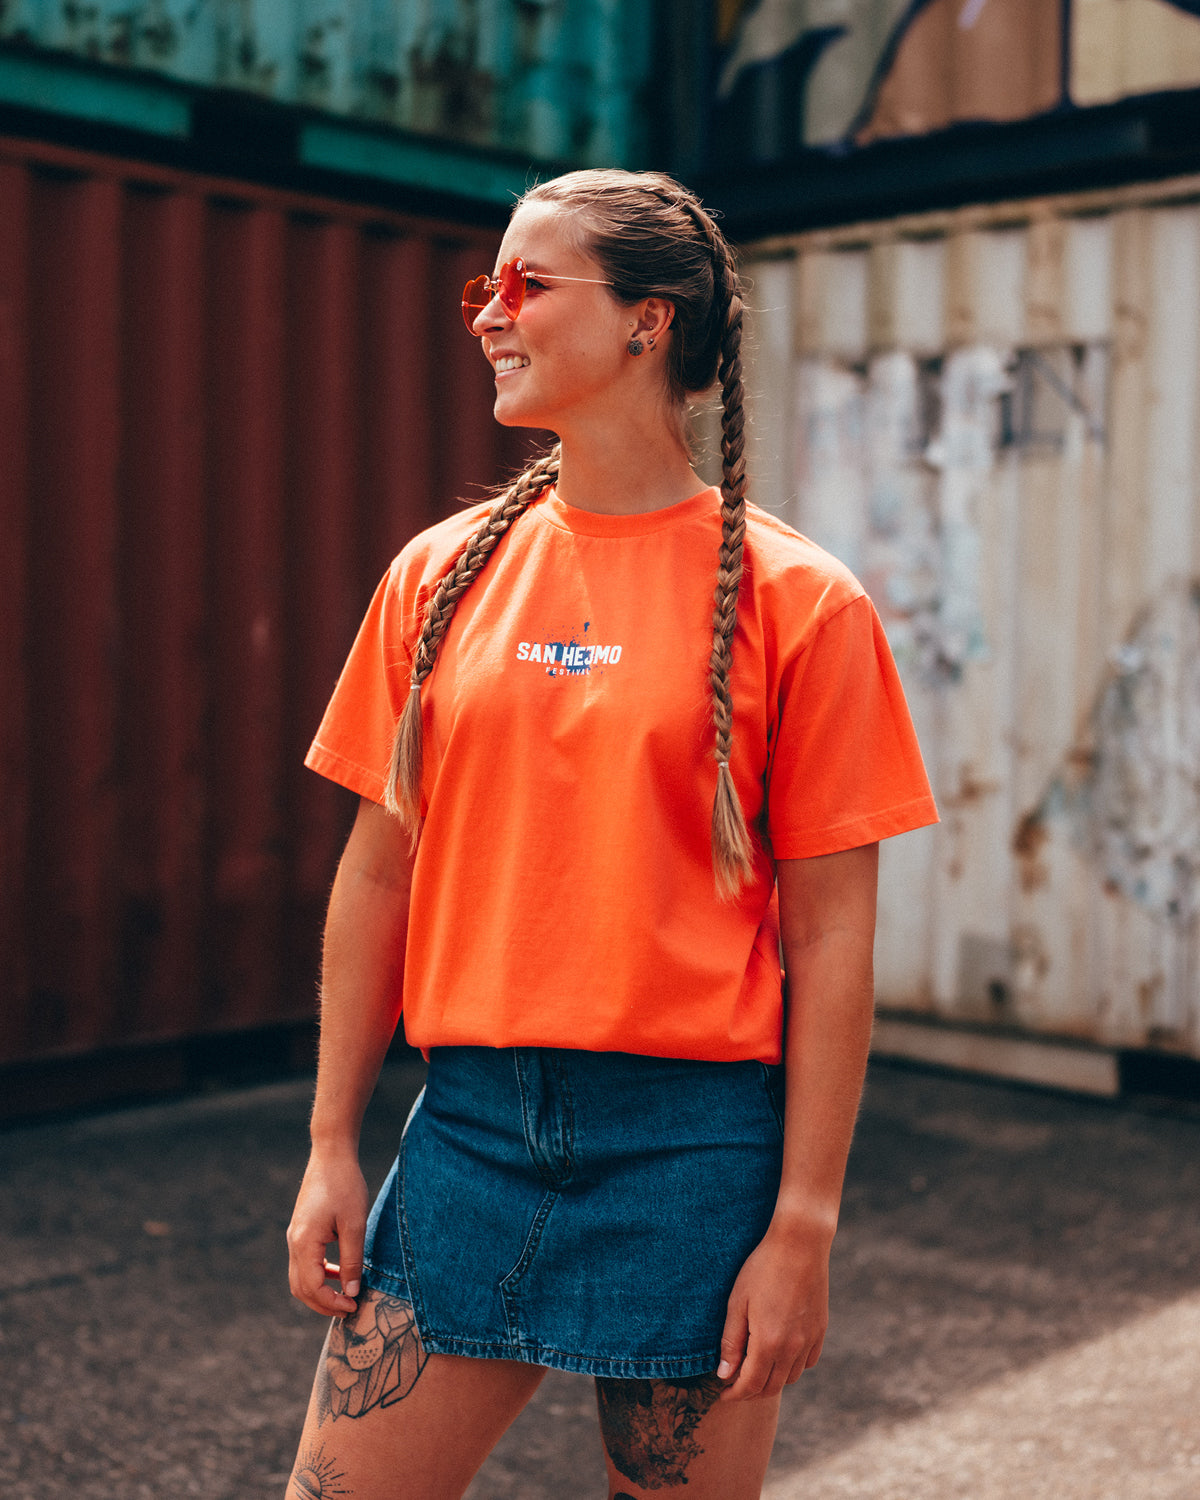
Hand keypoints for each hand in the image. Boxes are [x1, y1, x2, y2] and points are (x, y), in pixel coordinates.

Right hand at [286, 1145, 368, 1316]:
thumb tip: (350, 1292)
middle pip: (301, 1288)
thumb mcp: (355, 1224)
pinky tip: (340, 1273)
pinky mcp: (301, 1230)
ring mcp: (295, 1236)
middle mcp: (294, 1242)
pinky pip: (305, 1263)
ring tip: (345, 1296)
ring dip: (320, 1291)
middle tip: (348, 1309)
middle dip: (323, 1304)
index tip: (353, 1306)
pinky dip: (320, 1275)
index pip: (312, 1287)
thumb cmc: (345, 1186)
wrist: (331, 1155)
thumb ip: (352, 1260)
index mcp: (305, 1243)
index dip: (331, 1303)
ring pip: (301, 1277)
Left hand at [716, 1221, 830, 1400]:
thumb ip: (731, 1342)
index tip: (723, 1394)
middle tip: (736, 1386)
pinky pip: (807, 1362)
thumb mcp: (737, 1302)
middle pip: (771, 1387)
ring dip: (772, 1381)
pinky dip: (792, 1367)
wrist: (800, 1245)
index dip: (735, 1394)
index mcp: (769, 1343)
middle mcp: (792, 1348)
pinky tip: (781, 1355)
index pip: (750, 1385)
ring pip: (790, 1377)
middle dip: (751, 1393)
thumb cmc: (762, 1268)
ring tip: (756, 1370)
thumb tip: (724, 1375)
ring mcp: (809, 1340)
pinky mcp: (820, 1330)